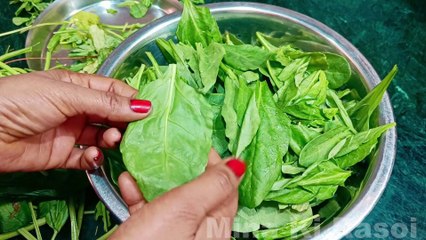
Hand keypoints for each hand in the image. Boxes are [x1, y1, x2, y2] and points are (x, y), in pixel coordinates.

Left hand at [0, 70, 150, 171]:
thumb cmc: (21, 101)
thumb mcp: (66, 94)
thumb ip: (105, 102)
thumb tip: (143, 106)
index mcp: (77, 86)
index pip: (112, 90)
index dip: (131, 99)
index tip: (149, 110)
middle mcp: (77, 108)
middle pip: (111, 115)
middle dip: (125, 122)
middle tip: (135, 130)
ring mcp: (71, 132)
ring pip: (103, 137)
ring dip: (112, 140)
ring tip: (113, 141)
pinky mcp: (63, 156)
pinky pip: (87, 159)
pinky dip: (94, 160)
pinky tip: (93, 157)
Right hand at [113, 150, 245, 239]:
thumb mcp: (185, 210)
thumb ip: (212, 185)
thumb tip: (239, 165)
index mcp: (215, 228)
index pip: (226, 187)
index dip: (214, 162)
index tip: (197, 142)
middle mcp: (199, 234)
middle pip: (198, 192)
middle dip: (184, 167)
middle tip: (169, 148)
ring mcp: (175, 236)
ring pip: (172, 200)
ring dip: (158, 179)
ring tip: (144, 161)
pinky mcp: (153, 238)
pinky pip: (152, 212)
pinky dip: (140, 196)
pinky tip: (128, 183)